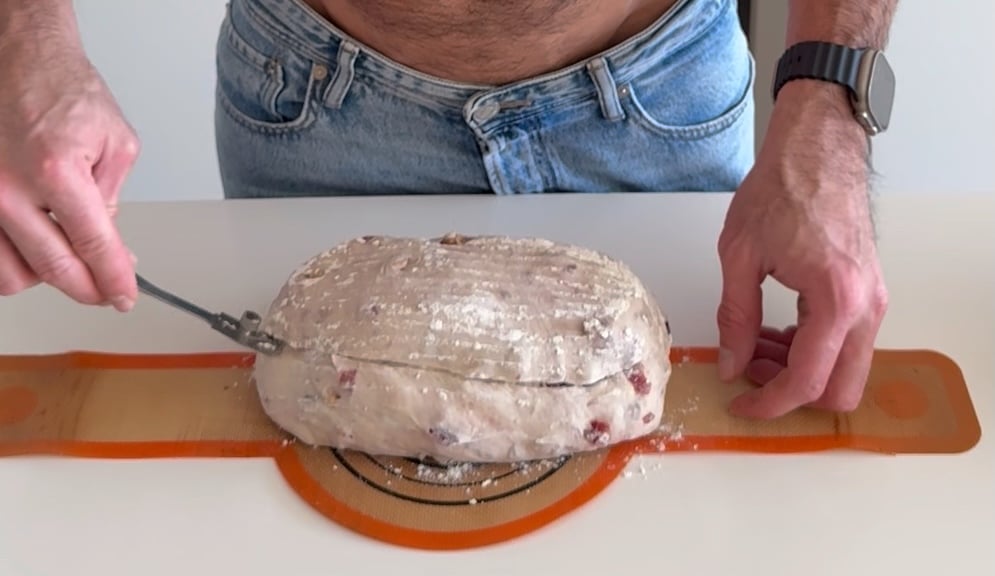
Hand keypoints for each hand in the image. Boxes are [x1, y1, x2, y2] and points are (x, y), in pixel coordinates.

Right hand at [0, 26, 138, 309]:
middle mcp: (8, 187)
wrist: (18, 58)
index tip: (124, 296)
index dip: (113, 280)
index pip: (94, 246)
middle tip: (106, 290)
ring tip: (68, 260)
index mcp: (56, 170)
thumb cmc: (62, 90)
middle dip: (88, 288)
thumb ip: (111, 199)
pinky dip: (12, 262)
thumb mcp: (115, 143)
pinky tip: (34, 250)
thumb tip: (106, 243)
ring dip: (45, 277)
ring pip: (9, 274)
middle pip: (52, 269)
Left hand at [715, 81, 888, 418]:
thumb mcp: (740, 255)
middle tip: (748, 373)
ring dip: (799, 371)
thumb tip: (730, 365)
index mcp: (836, 300)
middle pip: (840, 390)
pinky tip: (773, 330)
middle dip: (790, 393)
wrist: (818, 149)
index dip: (768, 404)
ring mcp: (873, 300)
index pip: (806, 381)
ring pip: (843, 369)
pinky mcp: (868, 292)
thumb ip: (734, 318)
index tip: (739, 404)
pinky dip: (811, 349)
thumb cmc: (783, 188)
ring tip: (752, 344)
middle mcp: (866, 307)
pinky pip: (845, 343)